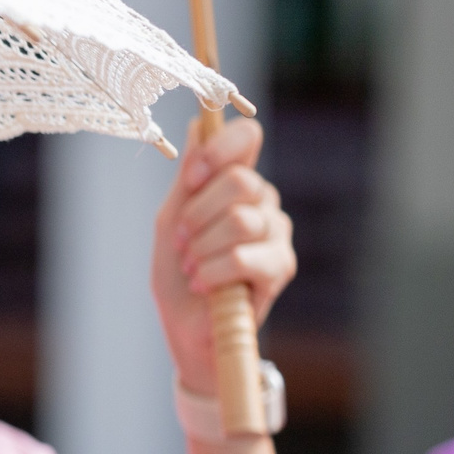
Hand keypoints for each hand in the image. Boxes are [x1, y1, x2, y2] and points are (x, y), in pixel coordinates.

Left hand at [151, 116, 295, 396]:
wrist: (187, 330)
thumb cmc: (179, 274)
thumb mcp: (171, 221)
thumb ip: (187, 179)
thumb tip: (196, 124)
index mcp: (237, 182)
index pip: (247, 137)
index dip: (217, 151)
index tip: (190, 180)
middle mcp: (263, 201)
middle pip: (240, 181)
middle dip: (198, 214)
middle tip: (181, 242)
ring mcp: (276, 233)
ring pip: (241, 220)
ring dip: (202, 248)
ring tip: (192, 267)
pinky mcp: (281, 267)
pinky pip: (244, 258)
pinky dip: (213, 272)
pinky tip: (204, 284)